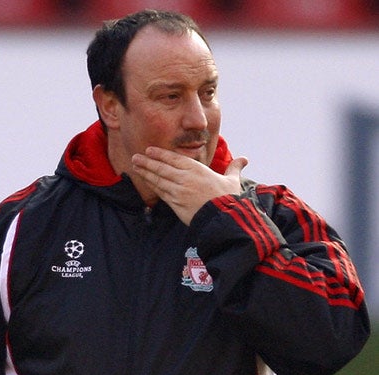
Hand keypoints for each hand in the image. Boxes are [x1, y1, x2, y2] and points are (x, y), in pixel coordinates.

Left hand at [132, 147, 247, 224]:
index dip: (161, 155)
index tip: (150, 151)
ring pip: (158, 180)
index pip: (174, 159)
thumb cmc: (229, 199)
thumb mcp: (232, 181)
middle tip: (135, 157)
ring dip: (146, 173)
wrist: (223, 219)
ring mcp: (178, 191)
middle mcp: (185, 178)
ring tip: (135, 166)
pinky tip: (146, 182)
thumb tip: (244, 159)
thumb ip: (234, 168)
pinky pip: (161, 193)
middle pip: (162, 168)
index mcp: (197, 170)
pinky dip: (152, 186)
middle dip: (147, 162)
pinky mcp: (176, 204)